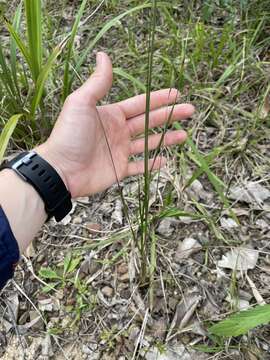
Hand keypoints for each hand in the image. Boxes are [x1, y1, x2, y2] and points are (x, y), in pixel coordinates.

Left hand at [36, 52, 193, 197]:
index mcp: (111, 115)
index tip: (176, 93)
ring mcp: (119, 152)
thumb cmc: (70, 134)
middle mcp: (118, 132)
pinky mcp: (119, 170)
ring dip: (166, 139)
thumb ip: (98, 82)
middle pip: (149, 122)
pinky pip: (139, 167)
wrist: (60, 169)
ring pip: (148, 144)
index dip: (158, 99)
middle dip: (169, 115)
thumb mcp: (81, 103)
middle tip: (189, 110)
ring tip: (184, 135)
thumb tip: (104, 55)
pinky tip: (164, 160)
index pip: (140, 104)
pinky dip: (151, 164)